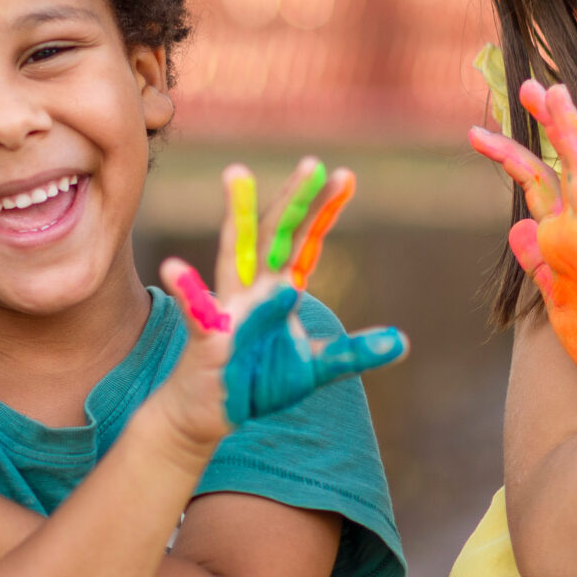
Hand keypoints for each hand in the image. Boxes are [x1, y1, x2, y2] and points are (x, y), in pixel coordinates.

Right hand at [157, 159, 407, 427]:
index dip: (324, 211)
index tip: (346, 176)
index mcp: (277, 290)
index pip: (304, 242)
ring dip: (236, 215)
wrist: (206, 413)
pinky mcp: (208, 338)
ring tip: (236, 175)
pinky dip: (187, 290)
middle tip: (313, 164)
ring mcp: (228, 309)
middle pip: (273, 234)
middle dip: (293, 199)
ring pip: (233, 254)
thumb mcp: (314, 368)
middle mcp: (252, 290)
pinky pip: (197, 313)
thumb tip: (402, 342)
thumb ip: (352, 352)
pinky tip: (174, 268)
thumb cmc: (256, 382)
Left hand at [470, 80, 576, 388]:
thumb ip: (538, 261)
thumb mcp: (555, 296)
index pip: (538, 183)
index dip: (512, 152)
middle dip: (547, 124)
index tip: (480, 127)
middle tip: (531, 83)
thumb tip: (515, 230)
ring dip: (573, 136)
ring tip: (560, 96)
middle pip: (562, 165)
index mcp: (565, 236)